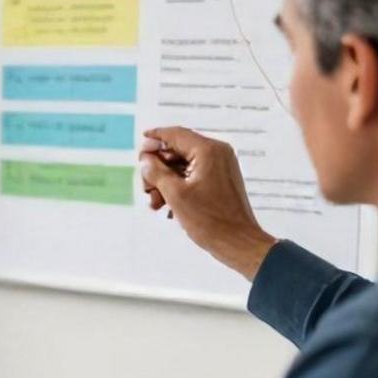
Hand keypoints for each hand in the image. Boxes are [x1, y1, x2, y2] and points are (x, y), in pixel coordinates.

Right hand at [139, 126, 277, 280]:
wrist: (237, 243)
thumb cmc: (211, 220)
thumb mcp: (175, 195)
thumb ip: (157, 172)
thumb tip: (146, 160)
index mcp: (208, 151)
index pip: (175, 134)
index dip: (155, 139)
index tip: (140, 145)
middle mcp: (217, 154)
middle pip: (177, 151)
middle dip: (157, 169)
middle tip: (146, 187)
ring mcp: (220, 167)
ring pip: (182, 165)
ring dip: (165, 181)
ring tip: (155, 203)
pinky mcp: (220, 180)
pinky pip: (192, 176)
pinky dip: (178, 186)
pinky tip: (167, 205)